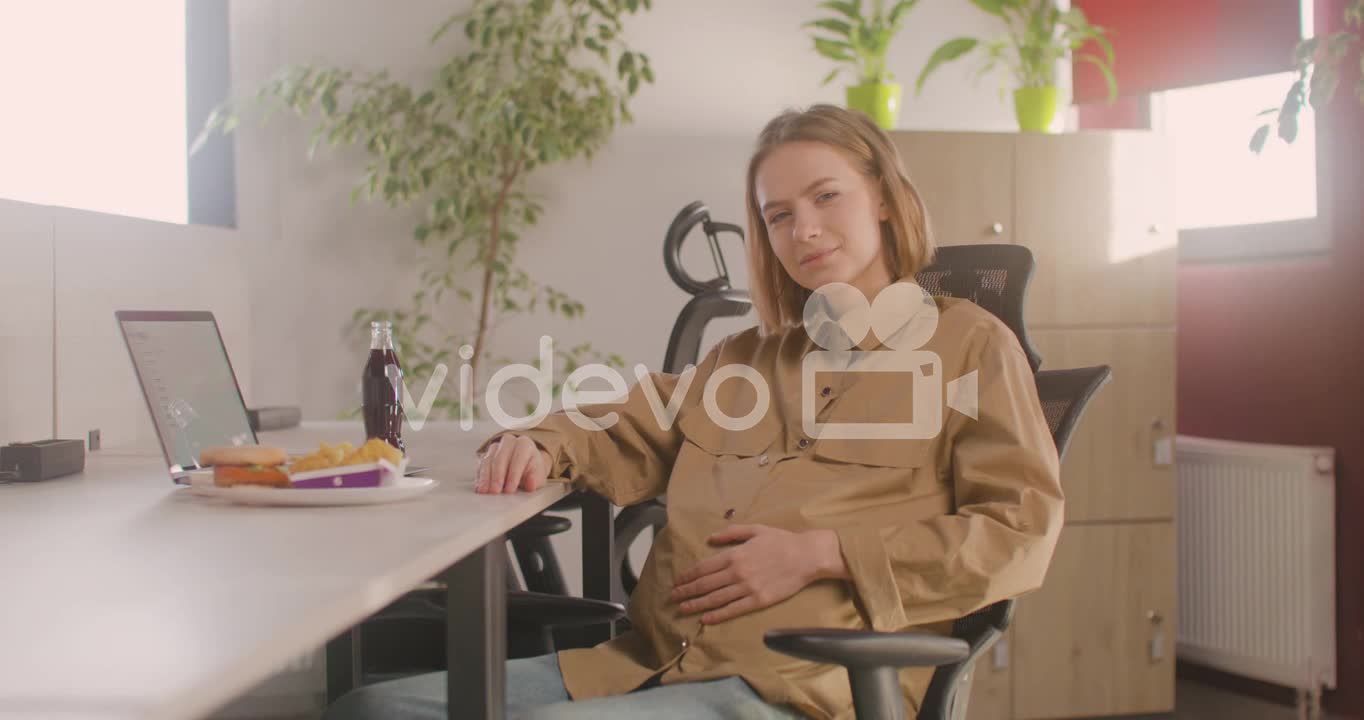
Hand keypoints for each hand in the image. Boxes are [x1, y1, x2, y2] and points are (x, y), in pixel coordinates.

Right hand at [475, 434, 551, 493]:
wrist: (524, 467)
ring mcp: (495, 448)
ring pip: (488, 460)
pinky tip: (481, 487)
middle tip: (495, 491)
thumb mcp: (538, 476)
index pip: (518, 458)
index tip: (510, 489)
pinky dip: (480, 477)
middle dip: (497, 476)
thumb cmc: (532, 470)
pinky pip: (480, 465)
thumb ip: (535, 479)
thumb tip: (531, 484)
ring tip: (486, 491)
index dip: (513, 475)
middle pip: (500, 458)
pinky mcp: (485, 456)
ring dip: (486, 477)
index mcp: (525, 444)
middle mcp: (509, 442)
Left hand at [670, 525, 845, 624]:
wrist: (806, 556)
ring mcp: (747, 588)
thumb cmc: (781, 541)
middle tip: (673, 597)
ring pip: (715, 599)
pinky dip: (717, 615)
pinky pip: (733, 610)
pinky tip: (705, 619)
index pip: (704, 567)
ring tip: (683, 609)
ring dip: (696, 604)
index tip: (677, 581)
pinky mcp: (758, 601)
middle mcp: (737, 572)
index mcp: (735, 554)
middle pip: (705, 584)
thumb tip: (710, 539)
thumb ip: (731, 533)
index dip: (688, 575)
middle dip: (686, 591)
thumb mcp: (755, 529)